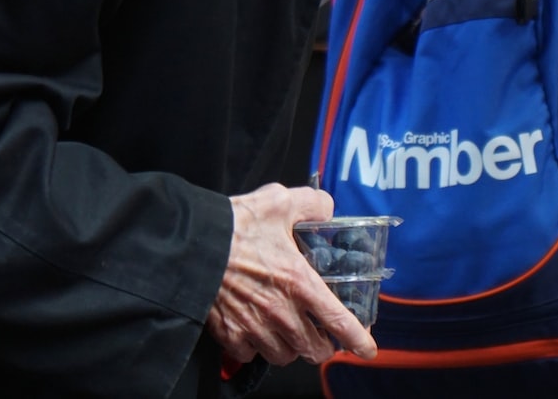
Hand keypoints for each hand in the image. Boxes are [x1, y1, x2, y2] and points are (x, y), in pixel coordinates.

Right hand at [206, 184, 377, 365]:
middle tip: (321, 334)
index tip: (368, 350)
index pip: (338, 320)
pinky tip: (257, 333)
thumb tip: (327, 209)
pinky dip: (257, 349)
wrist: (189, 245)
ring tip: (290, 334)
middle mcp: (280, 312)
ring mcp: (253, 327)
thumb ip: (312, 204)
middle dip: (322, 345)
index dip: (357, 339)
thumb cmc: (236, 225)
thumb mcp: (281, 201)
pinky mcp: (228, 334)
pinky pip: (250, 355)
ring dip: (291, 348)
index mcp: (299, 282)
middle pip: (313, 349)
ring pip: (284, 356)